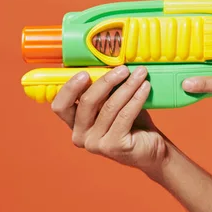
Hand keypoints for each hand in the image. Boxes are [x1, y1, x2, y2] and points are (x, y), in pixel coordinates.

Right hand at [51, 65, 168, 170]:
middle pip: (87, 102)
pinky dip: (136, 98)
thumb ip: (103, 90)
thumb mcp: (112, 103)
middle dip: (106, 81)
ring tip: (140, 74)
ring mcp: (96, 144)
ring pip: (109, 106)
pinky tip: (145, 87)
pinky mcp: (114, 146)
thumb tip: (103, 62)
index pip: (60, 106)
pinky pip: (125, 115)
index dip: (69, 88)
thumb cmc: (131, 124)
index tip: (84, 73)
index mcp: (75, 124)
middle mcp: (81, 136)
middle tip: (122, 69)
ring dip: (127, 86)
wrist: (150, 149)